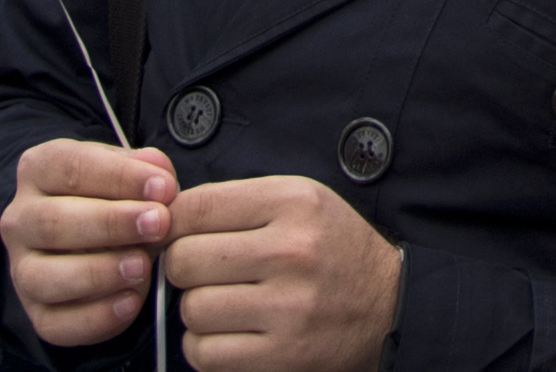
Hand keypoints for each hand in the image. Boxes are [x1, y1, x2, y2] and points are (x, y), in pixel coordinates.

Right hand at [0, 137, 175, 349]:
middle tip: (159, 224)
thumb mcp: (128, 173)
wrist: (96, 244)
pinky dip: (95, 316)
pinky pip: (55, 322)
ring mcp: (21, 269)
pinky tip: (130, 302)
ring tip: (142, 266)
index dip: (120, 177)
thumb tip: (161, 179)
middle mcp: (20, 219)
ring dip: (98, 273)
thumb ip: (146, 171)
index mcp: (39, 169)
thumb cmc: (114, 199)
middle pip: (53, 221)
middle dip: (111, 223)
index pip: (71, 166)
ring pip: (44, 276)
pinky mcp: (34, 312)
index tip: (164, 188)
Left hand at [167, 170, 402, 370]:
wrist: (390, 306)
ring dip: (197, 311)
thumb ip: (239, 202)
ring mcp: (287, 307)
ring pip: (192, 309)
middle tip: (204, 273)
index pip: (195, 208)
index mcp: (292, 203)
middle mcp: (291, 251)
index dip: (173, 225)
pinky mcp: (282, 355)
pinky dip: (205, 347)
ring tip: (223, 305)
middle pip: (184, 260)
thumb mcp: (301, 201)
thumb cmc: (334, 250)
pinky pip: (205, 353)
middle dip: (184, 269)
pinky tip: (228, 334)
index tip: (179, 236)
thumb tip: (166, 219)